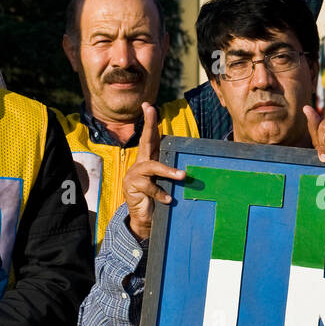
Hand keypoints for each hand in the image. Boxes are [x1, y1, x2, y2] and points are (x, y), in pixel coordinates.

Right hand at [123, 102, 185, 240]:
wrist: (145, 220)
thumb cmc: (159, 200)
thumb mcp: (167, 184)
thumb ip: (173, 174)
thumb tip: (192, 168)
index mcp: (149, 161)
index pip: (150, 138)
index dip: (149, 122)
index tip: (148, 105)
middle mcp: (140, 164)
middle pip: (145, 141)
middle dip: (148, 124)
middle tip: (152, 109)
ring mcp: (134, 175)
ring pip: (152, 167)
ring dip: (168, 171)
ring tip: (182, 176)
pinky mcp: (132, 187)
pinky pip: (149, 188)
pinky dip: (161, 194)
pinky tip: (169, 200)